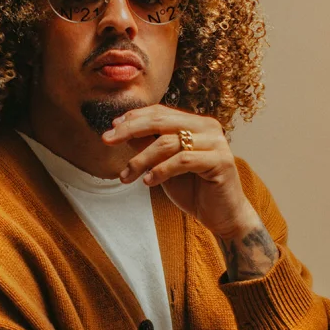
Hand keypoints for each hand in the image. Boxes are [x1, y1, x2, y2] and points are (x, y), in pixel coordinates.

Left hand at [102, 104, 258, 238]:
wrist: (222, 216)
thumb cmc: (193, 190)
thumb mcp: (163, 166)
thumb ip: (148, 147)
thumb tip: (121, 131)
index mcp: (195, 123)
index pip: (159, 112)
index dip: (133, 118)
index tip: (110, 130)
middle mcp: (208, 127)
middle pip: (161, 121)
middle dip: (130, 130)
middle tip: (107, 141)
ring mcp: (216, 142)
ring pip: (168, 143)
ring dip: (141, 159)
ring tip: (126, 176)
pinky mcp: (221, 161)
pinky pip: (183, 160)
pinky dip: (161, 170)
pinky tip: (147, 182)